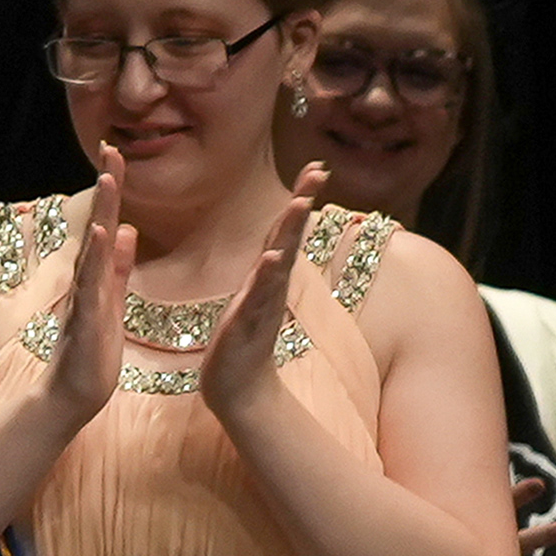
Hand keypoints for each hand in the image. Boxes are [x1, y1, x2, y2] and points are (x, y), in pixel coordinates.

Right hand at [31, 149, 131, 430]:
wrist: (73, 396)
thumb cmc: (92, 354)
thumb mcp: (111, 301)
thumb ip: (119, 267)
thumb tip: (128, 230)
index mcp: (97, 276)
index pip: (107, 224)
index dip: (113, 191)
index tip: (117, 154)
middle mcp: (87, 280)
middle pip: (98, 224)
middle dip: (107, 187)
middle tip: (111, 148)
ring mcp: (83, 298)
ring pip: (94, 248)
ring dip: (101, 213)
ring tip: (108, 179)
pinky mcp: (85, 320)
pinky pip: (91, 285)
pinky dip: (97, 258)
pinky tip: (105, 234)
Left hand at [204, 163, 320, 433]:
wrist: (237, 389)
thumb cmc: (242, 342)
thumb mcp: (254, 296)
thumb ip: (266, 270)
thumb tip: (276, 245)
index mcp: (268, 276)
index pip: (284, 229)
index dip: (300, 197)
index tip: (316, 166)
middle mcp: (270, 286)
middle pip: (288, 237)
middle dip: (302, 202)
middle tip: (318, 171)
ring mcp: (262, 304)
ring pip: (279, 262)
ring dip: (289, 232)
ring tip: (299, 203)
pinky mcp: (247, 325)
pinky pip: (258, 297)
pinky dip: (266, 277)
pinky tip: (271, 257)